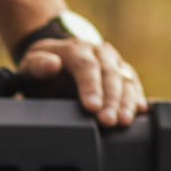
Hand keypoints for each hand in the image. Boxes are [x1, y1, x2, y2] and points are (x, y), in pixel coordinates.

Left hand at [18, 38, 146, 127]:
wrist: (56, 61)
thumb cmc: (41, 70)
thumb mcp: (31, 66)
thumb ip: (37, 65)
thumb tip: (52, 64)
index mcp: (76, 49)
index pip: (86, 66)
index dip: (90, 86)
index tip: (92, 107)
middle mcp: (98, 52)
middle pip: (109, 73)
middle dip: (111, 99)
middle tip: (109, 121)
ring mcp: (113, 62)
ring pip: (125, 78)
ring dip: (127, 101)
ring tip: (124, 121)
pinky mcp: (122, 73)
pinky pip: (133, 83)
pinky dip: (136, 97)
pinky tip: (139, 111)